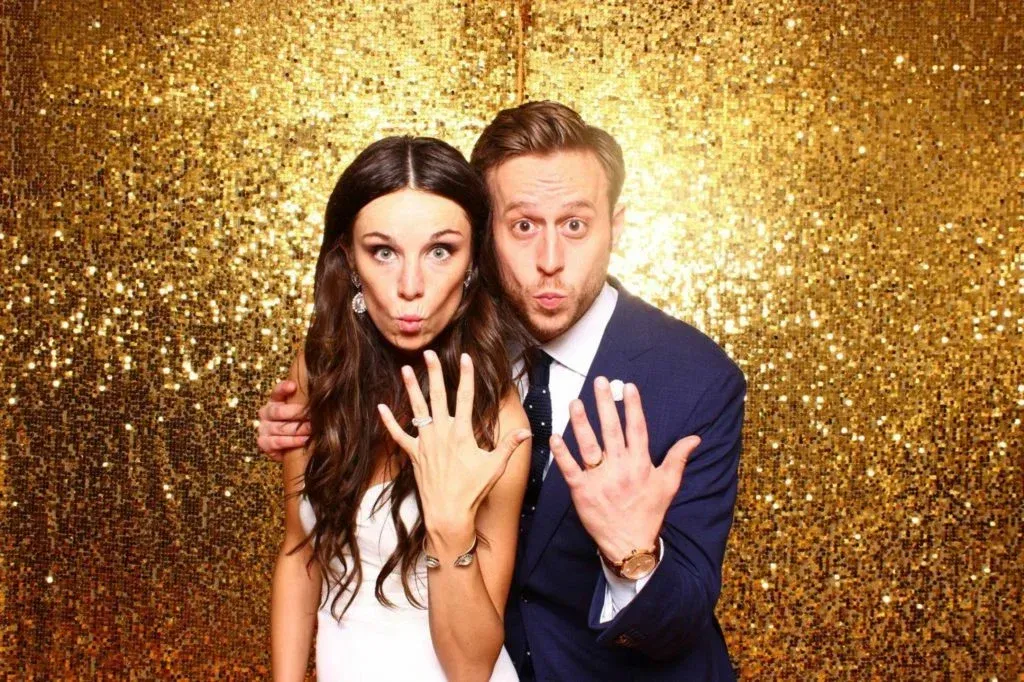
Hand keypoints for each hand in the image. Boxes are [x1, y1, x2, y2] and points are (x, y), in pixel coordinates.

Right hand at [256, 380, 311, 460]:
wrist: (291, 447)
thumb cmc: (300, 423)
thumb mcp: (302, 410)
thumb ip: (307, 401)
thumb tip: (322, 393)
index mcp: (275, 400)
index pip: (277, 391)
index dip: (284, 388)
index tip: (293, 386)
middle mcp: (266, 412)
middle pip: (279, 411)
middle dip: (298, 414)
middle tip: (313, 415)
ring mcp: (263, 428)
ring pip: (280, 428)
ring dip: (299, 429)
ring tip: (312, 429)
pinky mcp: (264, 443)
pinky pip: (277, 442)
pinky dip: (292, 441)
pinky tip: (305, 440)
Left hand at [378, 351, 530, 550]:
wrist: (448, 513)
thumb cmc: (473, 491)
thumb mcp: (495, 466)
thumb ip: (509, 445)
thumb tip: (527, 432)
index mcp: (461, 433)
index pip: (465, 397)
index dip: (466, 376)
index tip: (466, 357)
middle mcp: (441, 433)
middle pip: (438, 396)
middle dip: (435, 372)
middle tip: (429, 353)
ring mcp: (425, 443)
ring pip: (417, 410)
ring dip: (412, 388)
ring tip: (406, 369)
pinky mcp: (414, 455)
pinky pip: (398, 435)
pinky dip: (389, 422)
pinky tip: (381, 408)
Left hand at [550, 377, 701, 562]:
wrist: (630, 544)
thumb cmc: (649, 512)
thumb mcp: (668, 485)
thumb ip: (679, 458)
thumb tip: (695, 438)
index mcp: (641, 464)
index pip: (637, 428)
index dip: (633, 406)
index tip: (628, 387)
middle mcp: (621, 467)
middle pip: (612, 430)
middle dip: (605, 404)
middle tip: (600, 382)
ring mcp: (600, 479)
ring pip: (589, 445)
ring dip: (581, 422)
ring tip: (575, 402)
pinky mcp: (582, 491)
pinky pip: (570, 469)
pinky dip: (562, 453)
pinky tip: (555, 437)